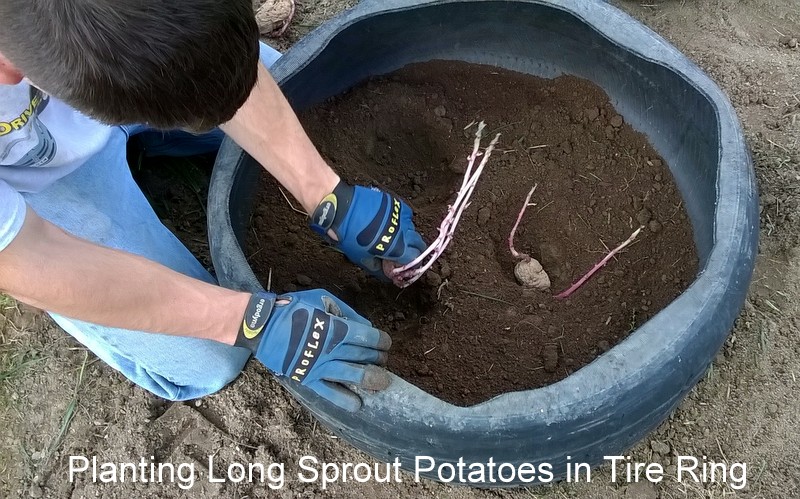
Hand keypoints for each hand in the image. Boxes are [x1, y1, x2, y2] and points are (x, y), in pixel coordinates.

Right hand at [235, 290, 391, 410]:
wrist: (263, 326)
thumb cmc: (294, 308)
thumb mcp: (322, 299)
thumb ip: (346, 311)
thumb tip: (366, 326)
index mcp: (337, 327)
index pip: (369, 337)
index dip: (382, 341)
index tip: (384, 343)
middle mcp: (332, 349)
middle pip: (366, 357)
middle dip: (379, 358)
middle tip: (382, 359)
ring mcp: (321, 366)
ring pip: (354, 376)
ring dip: (372, 379)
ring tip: (382, 381)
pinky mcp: (309, 379)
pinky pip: (330, 392)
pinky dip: (345, 399)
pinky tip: (358, 404)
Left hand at [308, 181, 425, 279]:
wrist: (340, 209)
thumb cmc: (348, 236)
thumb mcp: (361, 258)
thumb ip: (378, 268)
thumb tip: (387, 274)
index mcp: (397, 247)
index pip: (415, 258)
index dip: (411, 264)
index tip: (405, 266)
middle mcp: (404, 231)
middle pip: (418, 244)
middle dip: (413, 250)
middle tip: (403, 253)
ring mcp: (401, 215)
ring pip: (412, 228)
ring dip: (407, 235)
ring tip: (394, 237)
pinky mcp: (396, 203)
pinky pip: (406, 214)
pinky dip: (402, 221)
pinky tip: (392, 223)